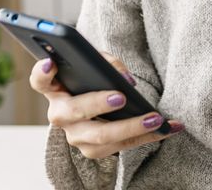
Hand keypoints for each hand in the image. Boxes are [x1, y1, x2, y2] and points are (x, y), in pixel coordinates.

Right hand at [29, 51, 182, 159]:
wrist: (97, 107)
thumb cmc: (95, 79)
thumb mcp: (97, 64)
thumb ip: (107, 64)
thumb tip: (125, 80)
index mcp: (55, 89)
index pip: (39, 80)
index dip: (42, 72)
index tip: (52, 62)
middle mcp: (60, 115)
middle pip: (74, 113)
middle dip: (98, 104)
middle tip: (121, 97)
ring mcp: (76, 136)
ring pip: (101, 138)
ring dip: (132, 127)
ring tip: (156, 118)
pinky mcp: (95, 150)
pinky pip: (123, 146)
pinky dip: (150, 136)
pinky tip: (171, 127)